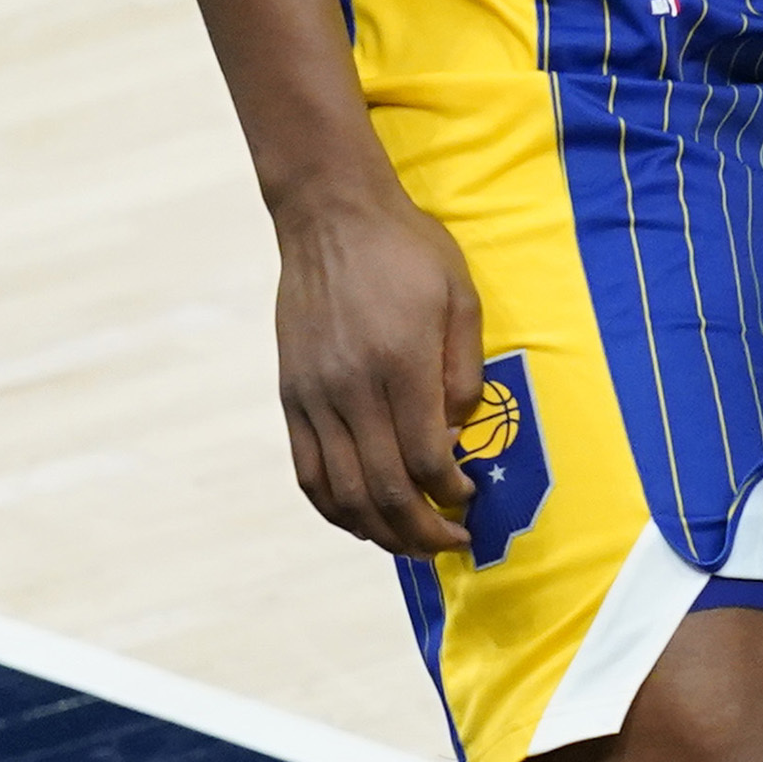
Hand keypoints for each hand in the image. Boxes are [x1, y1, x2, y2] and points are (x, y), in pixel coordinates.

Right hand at [273, 178, 488, 554]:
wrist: (331, 217)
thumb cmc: (407, 251)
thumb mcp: (460, 296)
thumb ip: (463, 368)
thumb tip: (460, 433)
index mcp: (399, 363)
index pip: (425, 456)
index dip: (450, 492)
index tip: (472, 500)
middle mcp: (351, 389)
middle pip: (383, 488)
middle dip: (421, 529)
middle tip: (451, 543)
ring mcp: (314, 397)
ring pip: (341, 492)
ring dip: (378, 530)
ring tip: (411, 544)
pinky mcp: (290, 398)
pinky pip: (307, 473)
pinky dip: (334, 508)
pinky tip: (360, 520)